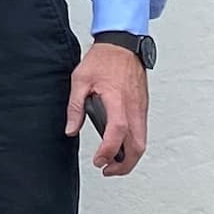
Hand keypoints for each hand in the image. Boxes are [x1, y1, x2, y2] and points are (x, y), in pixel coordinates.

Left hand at [67, 42, 149, 175]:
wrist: (122, 44)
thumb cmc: (103, 59)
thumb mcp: (80, 79)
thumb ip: (75, 106)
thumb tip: (70, 128)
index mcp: (118, 100)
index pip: (117, 133)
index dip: (109, 151)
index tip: (98, 161)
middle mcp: (134, 108)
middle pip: (137, 146)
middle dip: (124, 165)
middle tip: (107, 169)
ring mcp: (141, 109)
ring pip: (142, 142)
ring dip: (130, 158)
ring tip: (113, 163)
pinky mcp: (143, 108)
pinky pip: (142, 132)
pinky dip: (134, 145)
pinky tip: (121, 147)